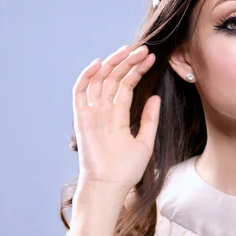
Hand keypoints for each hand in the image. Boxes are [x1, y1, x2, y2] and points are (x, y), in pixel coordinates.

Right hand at [72, 44, 160, 193]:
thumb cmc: (127, 170)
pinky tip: (100, 63)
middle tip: (143, 49)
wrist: (111, 185)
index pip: (126, 86)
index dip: (137, 71)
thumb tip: (155, 96)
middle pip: (114, 79)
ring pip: (99, 80)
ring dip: (112, 64)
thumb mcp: (145, 141)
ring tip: (128, 51)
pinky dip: (87, 76)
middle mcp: (104, 111)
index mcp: (118, 116)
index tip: (151, 58)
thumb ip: (149, 119)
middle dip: (128, 62)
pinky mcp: (81, 118)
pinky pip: (80, 92)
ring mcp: (92, 113)